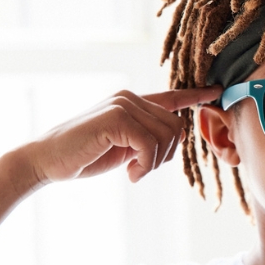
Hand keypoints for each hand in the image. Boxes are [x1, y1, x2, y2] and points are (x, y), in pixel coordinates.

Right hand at [22, 87, 221, 185]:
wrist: (47, 161)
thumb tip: (179, 133)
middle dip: (165, 156)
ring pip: (167, 138)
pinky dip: (145, 166)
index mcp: (133, 103)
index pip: (171, 97)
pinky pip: (152, 145)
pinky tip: (130, 174)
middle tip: (140, 169)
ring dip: (154, 164)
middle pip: (177, 129)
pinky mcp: (117, 118)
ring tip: (132, 171)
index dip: (195, 95)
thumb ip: (148, 136)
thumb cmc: (85, 155)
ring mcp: (123, 105)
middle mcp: (130, 98)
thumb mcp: (124, 145)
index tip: (217, 91)